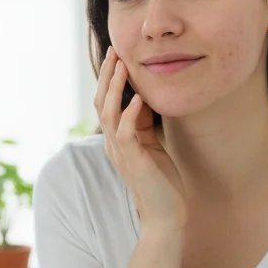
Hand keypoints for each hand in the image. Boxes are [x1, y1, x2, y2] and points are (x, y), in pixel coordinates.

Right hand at [95, 47, 187, 231]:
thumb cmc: (162, 181)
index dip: (109, 79)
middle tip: (115, 52)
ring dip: (115, 88)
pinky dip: (129, 113)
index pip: (105, 103)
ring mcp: (121, 153)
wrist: (166, 215)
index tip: (117, 56)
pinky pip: (125, 133)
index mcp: (117, 140)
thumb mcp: (151, 145)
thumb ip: (142, 124)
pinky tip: (138, 98)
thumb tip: (140, 99)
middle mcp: (114, 144)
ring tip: (123, 67)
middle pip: (101, 103)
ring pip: (108, 114)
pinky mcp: (133, 161)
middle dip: (108, 76)